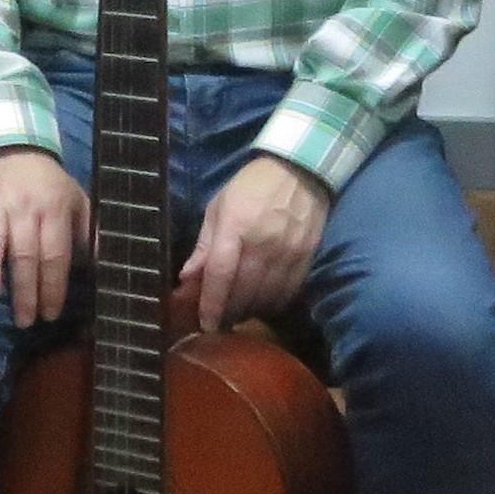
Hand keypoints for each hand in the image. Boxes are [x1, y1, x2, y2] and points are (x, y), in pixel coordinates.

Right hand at [0, 145, 89, 322]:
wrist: (13, 142)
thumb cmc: (47, 181)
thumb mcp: (75, 199)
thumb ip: (88, 231)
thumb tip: (102, 264)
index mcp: (54, 209)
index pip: (55, 255)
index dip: (53, 287)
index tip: (51, 314)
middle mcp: (24, 208)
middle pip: (25, 255)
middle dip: (25, 292)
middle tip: (25, 321)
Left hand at [176, 155, 329, 331]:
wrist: (300, 169)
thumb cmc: (251, 186)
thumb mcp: (219, 206)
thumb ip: (204, 244)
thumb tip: (187, 277)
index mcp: (235, 226)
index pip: (220, 273)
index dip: (211, 304)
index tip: (205, 324)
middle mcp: (262, 242)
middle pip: (243, 291)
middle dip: (229, 312)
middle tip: (220, 321)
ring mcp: (288, 251)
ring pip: (267, 296)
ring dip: (251, 310)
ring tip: (240, 313)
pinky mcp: (307, 256)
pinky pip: (289, 291)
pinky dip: (274, 303)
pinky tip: (264, 303)